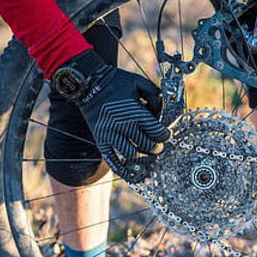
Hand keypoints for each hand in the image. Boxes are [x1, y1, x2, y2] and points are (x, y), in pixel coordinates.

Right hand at [77, 51, 169, 180]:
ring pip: (133, 155)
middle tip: (157, 145)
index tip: (166, 135)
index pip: (158, 133)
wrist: (90, 84)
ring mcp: (112, 135)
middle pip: (148, 146)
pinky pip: (113, 160)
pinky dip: (122, 169)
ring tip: (146, 155)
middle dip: (157, 147)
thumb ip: (155, 96)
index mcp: (137, 113)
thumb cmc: (116, 82)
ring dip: (143, 157)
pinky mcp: (101, 140)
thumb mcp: (140, 83)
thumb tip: (163, 112)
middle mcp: (125, 126)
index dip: (165, 135)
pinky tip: (130, 174)